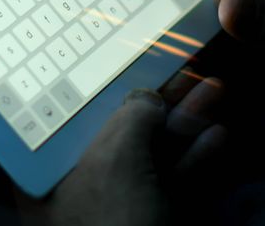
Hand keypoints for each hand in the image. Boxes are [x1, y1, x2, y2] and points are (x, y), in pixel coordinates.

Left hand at [20, 73, 225, 225]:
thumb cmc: (110, 225)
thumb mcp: (117, 159)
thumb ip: (132, 116)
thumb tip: (147, 98)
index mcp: (46, 171)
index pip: (72, 113)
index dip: (107, 81)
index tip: (135, 55)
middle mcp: (75, 187)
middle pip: (118, 129)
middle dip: (159, 100)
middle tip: (188, 68)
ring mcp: (114, 209)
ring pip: (150, 155)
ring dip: (184, 123)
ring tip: (214, 90)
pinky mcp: (148, 225)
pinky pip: (170, 185)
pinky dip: (194, 161)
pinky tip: (218, 135)